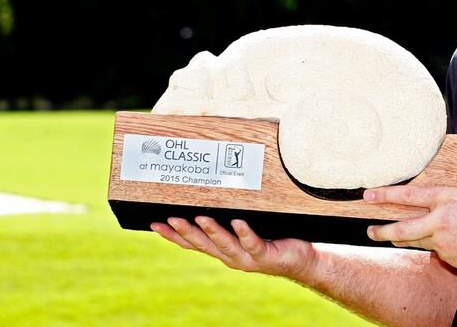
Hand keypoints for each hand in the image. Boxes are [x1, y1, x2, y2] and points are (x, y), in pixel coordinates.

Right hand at [150, 217, 317, 280]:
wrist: (301, 260)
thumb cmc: (273, 239)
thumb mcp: (247, 229)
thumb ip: (230, 218)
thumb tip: (213, 196)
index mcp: (223, 249)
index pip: (193, 243)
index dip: (173, 235)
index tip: (155, 224)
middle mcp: (231, 256)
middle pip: (204, 244)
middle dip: (186, 231)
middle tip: (170, 219)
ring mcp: (247, 257)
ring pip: (225, 244)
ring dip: (211, 231)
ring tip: (199, 219)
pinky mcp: (265, 255)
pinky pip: (252, 243)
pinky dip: (244, 233)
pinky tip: (238, 222)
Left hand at [364, 161, 456, 272]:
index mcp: (448, 199)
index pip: (410, 195)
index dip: (386, 194)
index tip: (369, 194)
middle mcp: (441, 219)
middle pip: (402, 228)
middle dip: (382, 230)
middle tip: (370, 230)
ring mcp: (444, 241)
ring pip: (415, 241)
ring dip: (403, 240)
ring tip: (392, 238)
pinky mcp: (449, 257)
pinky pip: (435, 251)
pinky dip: (434, 247)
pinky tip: (440, 245)